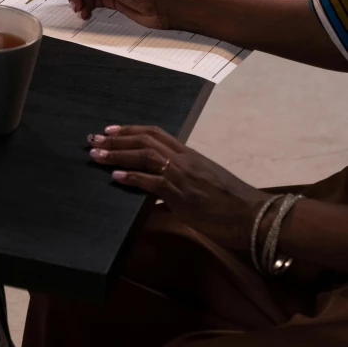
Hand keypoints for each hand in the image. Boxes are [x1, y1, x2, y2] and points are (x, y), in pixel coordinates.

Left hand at [87, 125, 269, 250]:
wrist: (254, 216)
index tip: (111, 130)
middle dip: (117, 138)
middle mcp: (185, 159)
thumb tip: (158, 193)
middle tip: (94, 138)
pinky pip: (152, 182)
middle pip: (146, 139)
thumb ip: (182, 183)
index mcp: (191, 154)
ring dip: (118, 154)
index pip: (157, 133)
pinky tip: (115, 178)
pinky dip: (132, 178)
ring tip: (97, 155)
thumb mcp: (205, 185)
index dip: (131, 130)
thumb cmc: (232, 204)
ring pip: (145, 155)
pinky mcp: (183, 195)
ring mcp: (184, 176)